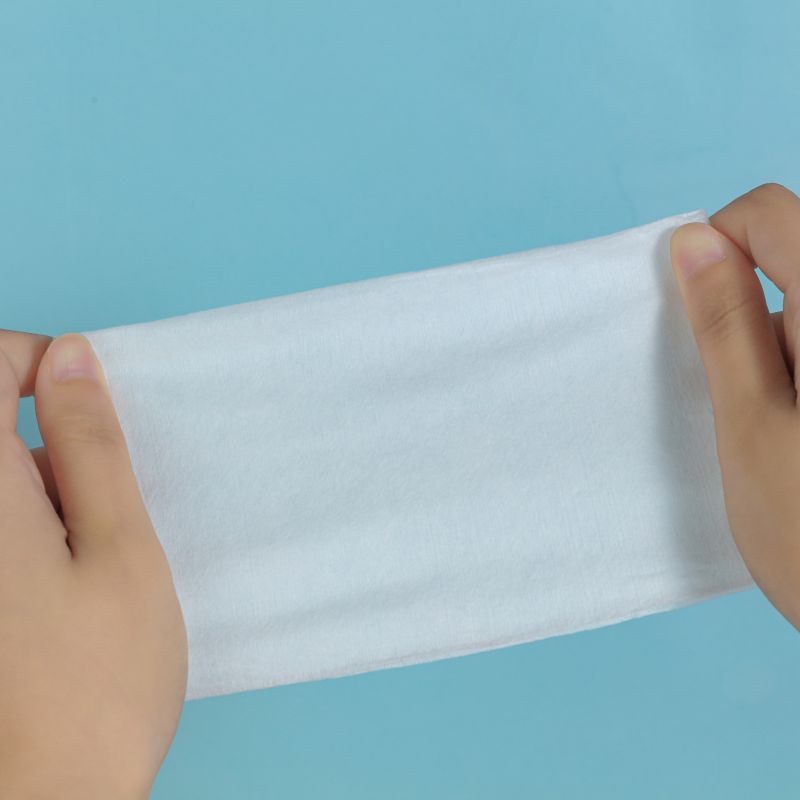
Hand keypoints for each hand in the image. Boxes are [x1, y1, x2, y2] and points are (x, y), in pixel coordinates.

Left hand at [0, 332, 186, 798]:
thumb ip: (93, 442)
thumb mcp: (122, 545)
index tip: (95, 406)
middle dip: (54, 441)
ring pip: (1, 480)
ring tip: (90, 557)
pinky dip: (33, 529)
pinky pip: (5, 526)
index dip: (46, 364)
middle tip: (105, 507)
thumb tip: (73, 356)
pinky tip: (63, 586)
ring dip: (47, 490)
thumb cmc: (98, 683)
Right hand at [670, 182, 799, 629]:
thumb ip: (723, 326)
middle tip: (729, 378)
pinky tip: (785, 419)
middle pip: (792, 249)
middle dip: (739, 295)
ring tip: (759, 408)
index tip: (688, 310)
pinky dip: (786, 362)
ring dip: (763, 334)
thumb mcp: (750, 426)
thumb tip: (692, 241)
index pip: (769, 214)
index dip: (713, 246)